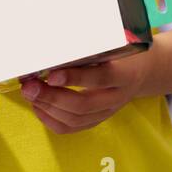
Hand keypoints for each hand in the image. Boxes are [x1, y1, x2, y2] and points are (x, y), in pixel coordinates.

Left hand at [19, 47, 157, 133]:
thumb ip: (89, 46)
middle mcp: (118, 96)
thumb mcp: (114, 44)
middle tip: (29, 86)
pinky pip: (71, 128)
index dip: (75, 78)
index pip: (101, 78)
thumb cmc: (122, 51)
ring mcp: (108, 111)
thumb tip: (52, 44)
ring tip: (30, 93)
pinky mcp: (97, 120)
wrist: (142, 70)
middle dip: (52, 97)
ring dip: (47, 108)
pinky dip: (50, 119)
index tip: (51, 73)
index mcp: (125, 73)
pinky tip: (38, 106)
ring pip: (74, 119)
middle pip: (83, 105)